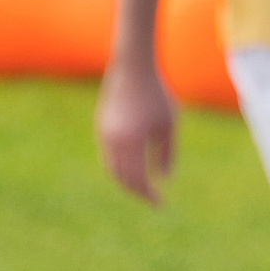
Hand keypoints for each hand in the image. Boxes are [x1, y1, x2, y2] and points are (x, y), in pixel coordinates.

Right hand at [97, 57, 179, 202]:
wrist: (132, 67)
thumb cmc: (156, 93)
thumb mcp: (168, 123)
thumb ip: (167, 152)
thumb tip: (164, 178)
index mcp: (131, 142)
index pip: (138, 179)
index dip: (149, 195)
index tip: (161, 204)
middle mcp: (113, 142)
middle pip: (122, 178)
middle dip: (137, 191)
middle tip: (152, 199)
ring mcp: (104, 134)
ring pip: (111, 167)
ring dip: (126, 180)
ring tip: (143, 186)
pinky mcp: (101, 126)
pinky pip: (108, 155)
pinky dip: (119, 166)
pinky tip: (133, 166)